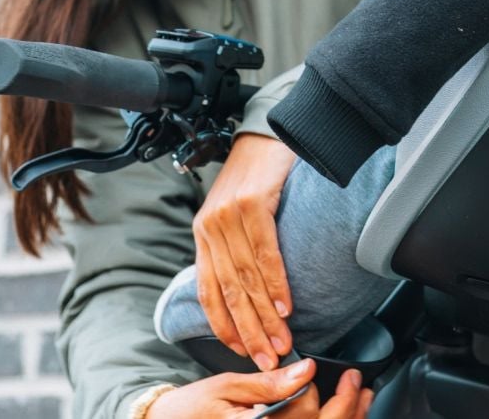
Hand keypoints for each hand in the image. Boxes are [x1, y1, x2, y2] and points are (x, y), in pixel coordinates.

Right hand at [146, 360, 374, 417]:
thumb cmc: (193, 409)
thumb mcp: (227, 387)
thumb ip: (269, 383)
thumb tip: (304, 370)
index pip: (302, 413)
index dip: (313, 389)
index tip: (316, 369)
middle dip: (347, 407)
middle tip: (355, 382)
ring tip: (361, 398)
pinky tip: (344, 414)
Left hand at [195, 133, 296, 368]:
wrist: (267, 131)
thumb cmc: (257, 175)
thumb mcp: (236, 214)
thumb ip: (236, 249)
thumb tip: (251, 293)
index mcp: (203, 234)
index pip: (209, 292)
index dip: (225, 326)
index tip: (243, 352)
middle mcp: (210, 227)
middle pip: (230, 291)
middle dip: (249, 330)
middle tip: (267, 357)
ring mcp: (228, 215)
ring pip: (247, 277)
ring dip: (266, 315)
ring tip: (281, 339)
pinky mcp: (251, 203)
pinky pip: (265, 251)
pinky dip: (276, 281)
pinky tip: (285, 304)